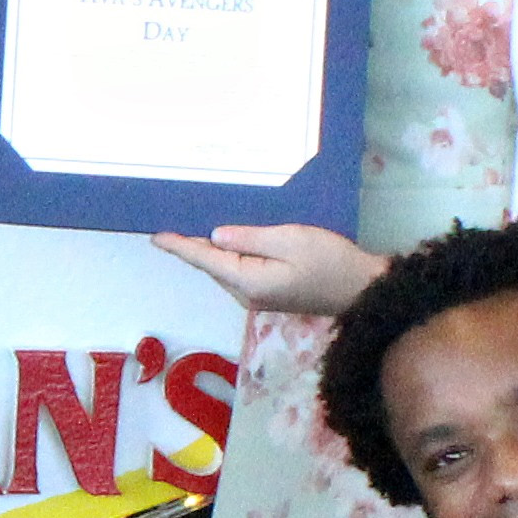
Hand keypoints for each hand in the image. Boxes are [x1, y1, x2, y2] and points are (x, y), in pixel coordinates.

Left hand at [152, 222, 381, 323]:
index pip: (204, 260)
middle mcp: (246, 295)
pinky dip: (230, 256)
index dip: (180, 246)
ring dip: (212, 250)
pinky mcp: (269, 293)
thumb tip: (216, 237)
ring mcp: (257, 297)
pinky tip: (229, 240)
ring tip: (196, 224)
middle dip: (193, 246)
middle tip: (175, 220)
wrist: (362, 290)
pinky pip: (240, 272)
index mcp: (247, 281)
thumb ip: (250, 238)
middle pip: (212, 265)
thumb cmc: (329, 262)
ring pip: (225, 269)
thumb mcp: (290, 241)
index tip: (156, 236)